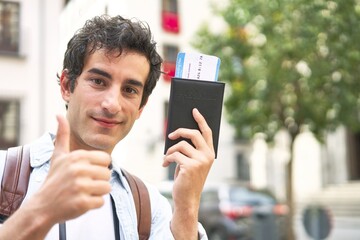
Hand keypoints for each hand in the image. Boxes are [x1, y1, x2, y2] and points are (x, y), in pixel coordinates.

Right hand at [32, 115, 111, 224]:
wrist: (42, 206)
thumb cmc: (54, 179)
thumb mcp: (58, 156)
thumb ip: (62, 135)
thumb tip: (59, 115)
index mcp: (77, 157)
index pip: (106, 159)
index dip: (98, 167)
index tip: (85, 173)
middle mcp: (79, 170)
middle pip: (107, 174)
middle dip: (98, 181)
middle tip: (82, 185)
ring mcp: (80, 187)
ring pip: (107, 188)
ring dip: (97, 193)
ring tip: (81, 193)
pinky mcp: (82, 203)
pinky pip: (101, 202)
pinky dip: (93, 204)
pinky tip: (79, 202)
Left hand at [163, 108, 214, 238]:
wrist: (187, 199)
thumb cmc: (188, 179)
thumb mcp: (192, 162)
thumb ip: (191, 149)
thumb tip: (180, 133)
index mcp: (210, 153)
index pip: (207, 132)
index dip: (200, 120)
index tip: (194, 110)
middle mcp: (208, 156)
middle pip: (193, 133)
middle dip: (179, 131)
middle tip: (170, 134)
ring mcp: (200, 161)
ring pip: (180, 145)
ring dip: (170, 150)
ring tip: (167, 157)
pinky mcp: (190, 166)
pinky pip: (174, 154)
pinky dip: (167, 158)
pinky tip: (165, 164)